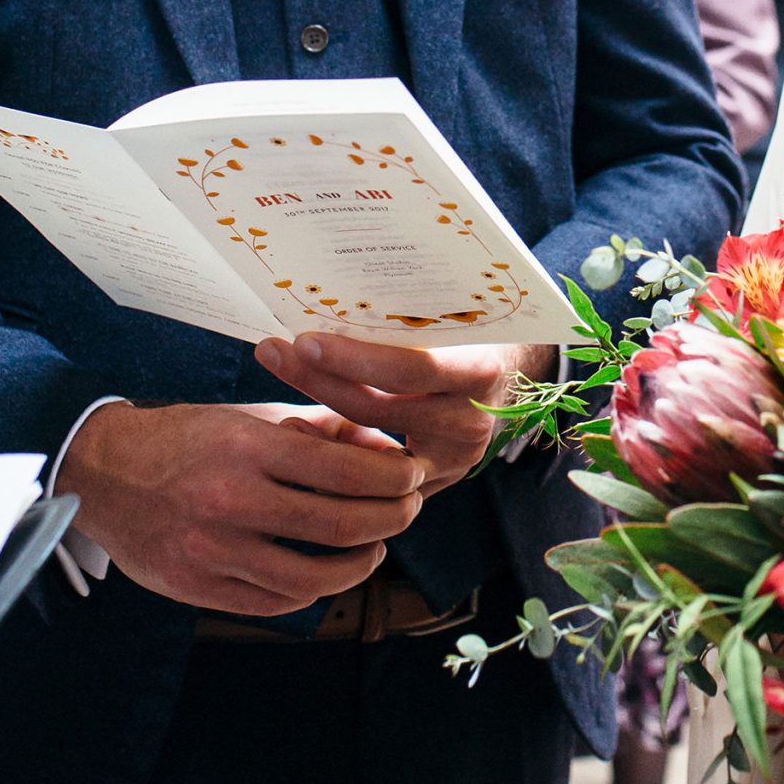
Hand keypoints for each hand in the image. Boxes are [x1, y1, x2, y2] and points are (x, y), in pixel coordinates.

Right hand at [59, 400, 423, 614]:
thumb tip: (383, 445)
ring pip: (312, 577)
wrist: (101, 472)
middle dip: (391, 519)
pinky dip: (312, 591)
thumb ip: (317, 429)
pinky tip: (328, 572)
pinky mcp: (197, 588)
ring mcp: (212, 551)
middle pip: (339, 525)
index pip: (344, 470)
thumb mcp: (249, 418)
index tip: (413, 476)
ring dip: (359, 564)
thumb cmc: (185, 439)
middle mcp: (231, 501)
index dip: (393, 477)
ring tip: (375, 547)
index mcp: (247, 448)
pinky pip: (273, 602)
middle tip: (409, 510)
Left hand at [256, 337, 549, 494]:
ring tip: (275, 403)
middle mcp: (469, 423)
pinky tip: (297, 438)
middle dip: (318, 380)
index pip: (410, 369)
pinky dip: (334, 460)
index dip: (354, 359)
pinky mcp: (434, 484)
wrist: (510, 377)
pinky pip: (372, 483)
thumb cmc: (473, 334)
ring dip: (315, 425)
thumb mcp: (453, 321)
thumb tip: (328, 299)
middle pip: (378, 408)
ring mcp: (452, 461)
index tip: (304, 340)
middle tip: (273, 353)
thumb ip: (404, 324)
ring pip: (368, 451)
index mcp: (478, 373)